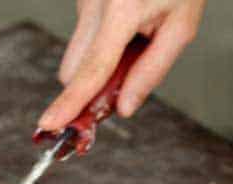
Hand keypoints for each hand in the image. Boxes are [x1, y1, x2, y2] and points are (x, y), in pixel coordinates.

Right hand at [39, 0, 205, 130]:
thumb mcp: (181, 25)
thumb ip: (152, 71)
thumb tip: (125, 107)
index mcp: (122, 10)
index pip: (92, 69)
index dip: (71, 101)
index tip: (51, 122)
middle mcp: (94, 3)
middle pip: (74, 69)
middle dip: (92, 84)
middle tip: (125, 79)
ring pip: (77, 54)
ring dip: (100, 61)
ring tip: (134, 38)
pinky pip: (84, 35)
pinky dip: (102, 41)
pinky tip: (127, 23)